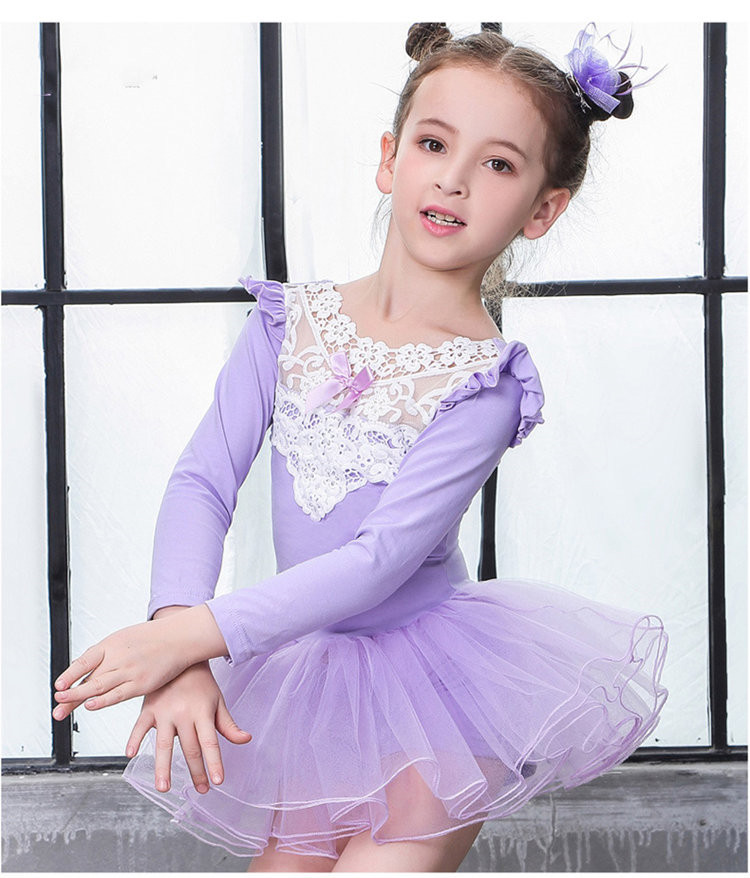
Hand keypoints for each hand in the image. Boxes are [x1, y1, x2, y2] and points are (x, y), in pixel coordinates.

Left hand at [51, 605, 227, 720]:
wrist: (180, 637)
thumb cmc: (153, 638)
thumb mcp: (125, 638)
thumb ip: (106, 654)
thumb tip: (85, 669)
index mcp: (112, 644)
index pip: (85, 660)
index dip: (70, 673)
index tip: (58, 684)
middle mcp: (118, 657)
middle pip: (89, 678)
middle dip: (69, 693)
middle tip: (56, 703)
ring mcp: (130, 671)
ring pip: (99, 687)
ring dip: (79, 698)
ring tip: (62, 708)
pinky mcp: (142, 683)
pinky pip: (118, 695)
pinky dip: (103, 701)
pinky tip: (91, 705)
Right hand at [126, 661, 252, 794]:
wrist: (182, 656)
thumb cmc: (202, 683)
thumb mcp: (218, 701)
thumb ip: (229, 724)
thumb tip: (246, 740)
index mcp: (202, 712)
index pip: (210, 742)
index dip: (214, 762)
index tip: (218, 781)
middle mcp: (183, 714)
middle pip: (190, 748)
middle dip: (196, 772)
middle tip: (201, 790)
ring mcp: (164, 712)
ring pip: (162, 744)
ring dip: (163, 768)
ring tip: (164, 788)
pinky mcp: (149, 708)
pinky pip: (139, 726)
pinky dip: (134, 740)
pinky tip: (131, 755)